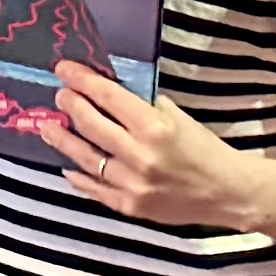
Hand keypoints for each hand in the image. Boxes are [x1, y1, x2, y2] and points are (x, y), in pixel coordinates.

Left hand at [49, 62, 262, 232]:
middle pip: (91, 125)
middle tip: (59, 96)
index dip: (82, 80)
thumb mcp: (179, 117)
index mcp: (154, 127)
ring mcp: (131, 184)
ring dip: (63, 140)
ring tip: (47, 128)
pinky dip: (79, 176)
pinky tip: (67, 167)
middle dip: (70, 106)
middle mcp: (139, 156)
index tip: (64, 69)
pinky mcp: (129, 206)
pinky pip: (94, 189)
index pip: (109, 97)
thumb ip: (145, 107)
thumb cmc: (205, 149)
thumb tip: (110, 94)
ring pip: (86, 159)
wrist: (227, 192)